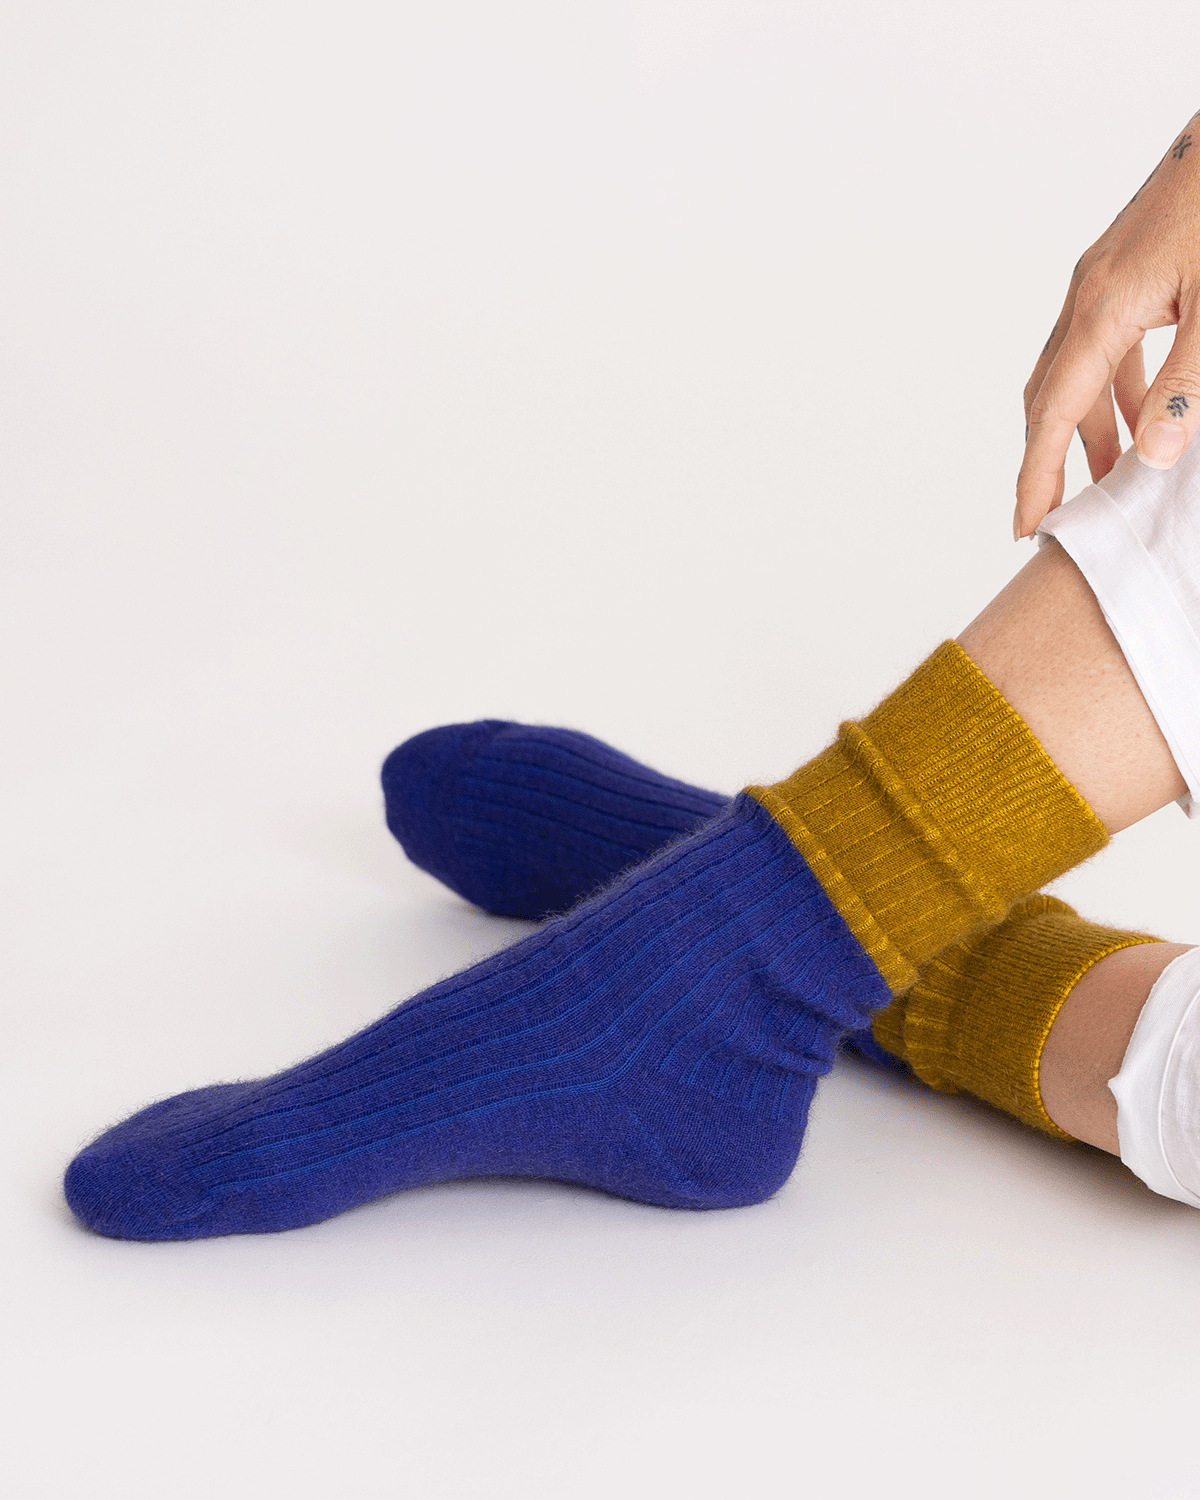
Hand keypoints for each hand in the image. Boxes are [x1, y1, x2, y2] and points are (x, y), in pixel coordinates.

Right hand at [1015, 112, 1199, 538]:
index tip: (1027, 526)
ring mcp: (1100, 282)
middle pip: (1047, 398)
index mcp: (1102, 310)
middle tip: (1049, 515)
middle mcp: (1086, 298)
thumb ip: (1185, 385)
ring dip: (1086, 430)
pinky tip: (1141, 414)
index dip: (1038, 475)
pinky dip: (1112, 392)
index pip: (1055, 415)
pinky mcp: (1122, 273)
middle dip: (1046, 461)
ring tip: (1106, 479)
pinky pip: (1101, 348)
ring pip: (1073, 374)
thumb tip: (1154, 457)